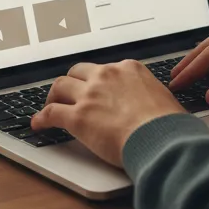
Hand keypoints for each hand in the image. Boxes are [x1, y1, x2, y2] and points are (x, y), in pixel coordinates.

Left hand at [31, 60, 184, 167]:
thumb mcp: (164, 99)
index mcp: (128, 69)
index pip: (104, 69)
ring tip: (51, 104)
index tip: (93, 86)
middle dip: (72, 82)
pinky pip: (52, 113)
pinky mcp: (78, 117)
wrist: (164, 140)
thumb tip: (153, 108)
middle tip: (69, 94)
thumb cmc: (170, 126)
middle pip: (78, 72)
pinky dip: (42, 118)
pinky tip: (38, 124)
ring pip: (60, 86)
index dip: (96, 80)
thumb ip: (149, 96)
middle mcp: (106, 76)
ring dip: (53, 95)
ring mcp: (90, 95)